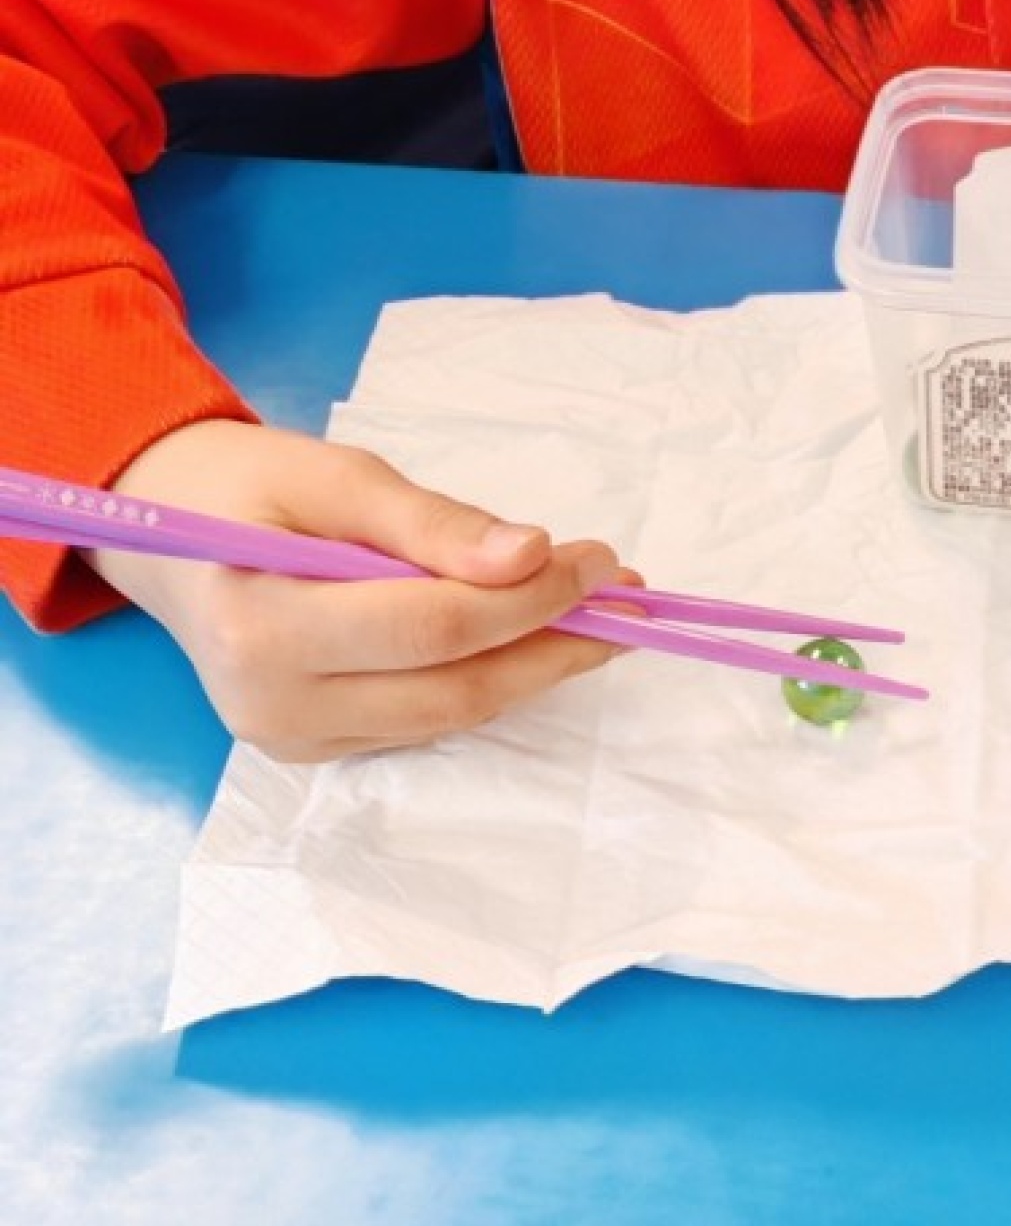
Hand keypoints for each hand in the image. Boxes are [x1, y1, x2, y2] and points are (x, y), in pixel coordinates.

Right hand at [90, 417, 624, 761]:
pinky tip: (529, 639)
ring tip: (600, 618)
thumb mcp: (336, 476)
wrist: (168, 533)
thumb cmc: (248, 488)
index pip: (430, 627)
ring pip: (445, 716)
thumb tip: (531, 556)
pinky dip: (482, 679)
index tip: (600, 561)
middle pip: (449, 688)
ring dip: (532, 667)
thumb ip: (431, 523)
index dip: (528, 599)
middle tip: (627, 598)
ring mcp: (291, 740)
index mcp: (263, 628)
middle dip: (551, 643)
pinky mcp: (311, 749)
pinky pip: (419, 721)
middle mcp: (273, 705)